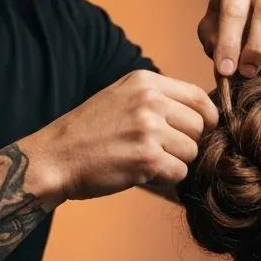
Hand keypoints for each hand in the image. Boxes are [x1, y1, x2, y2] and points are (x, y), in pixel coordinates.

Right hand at [25, 70, 218, 201]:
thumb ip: (157, 98)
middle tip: (158, 151)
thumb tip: (203, 112)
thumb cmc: (87, 132)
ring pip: (192, 152)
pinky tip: (140, 173)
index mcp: (145, 82)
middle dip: (186, 143)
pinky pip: (179, 173)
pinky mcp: (147, 159)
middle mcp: (149, 101)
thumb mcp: (120, 96)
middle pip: (199, 126)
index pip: (198, 96)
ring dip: (174, 162)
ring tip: (144, 161)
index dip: (206, 117)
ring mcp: (148, 129)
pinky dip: (164, 179)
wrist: (54, 157)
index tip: (199, 130)